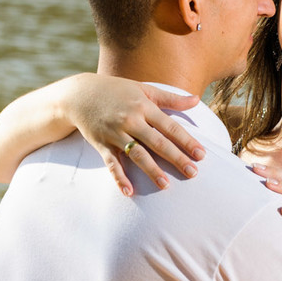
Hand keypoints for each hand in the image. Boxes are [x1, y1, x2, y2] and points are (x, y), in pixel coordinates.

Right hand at [65, 74, 205, 194]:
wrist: (80, 94)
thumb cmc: (117, 90)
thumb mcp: (144, 89)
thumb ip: (171, 98)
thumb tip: (196, 100)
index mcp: (144, 106)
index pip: (169, 126)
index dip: (186, 141)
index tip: (201, 155)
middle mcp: (131, 120)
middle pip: (157, 142)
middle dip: (176, 158)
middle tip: (193, 173)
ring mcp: (115, 133)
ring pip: (136, 154)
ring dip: (151, 170)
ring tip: (165, 185)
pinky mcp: (101, 144)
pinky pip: (112, 163)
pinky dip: (119, 177)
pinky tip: (129, 191)